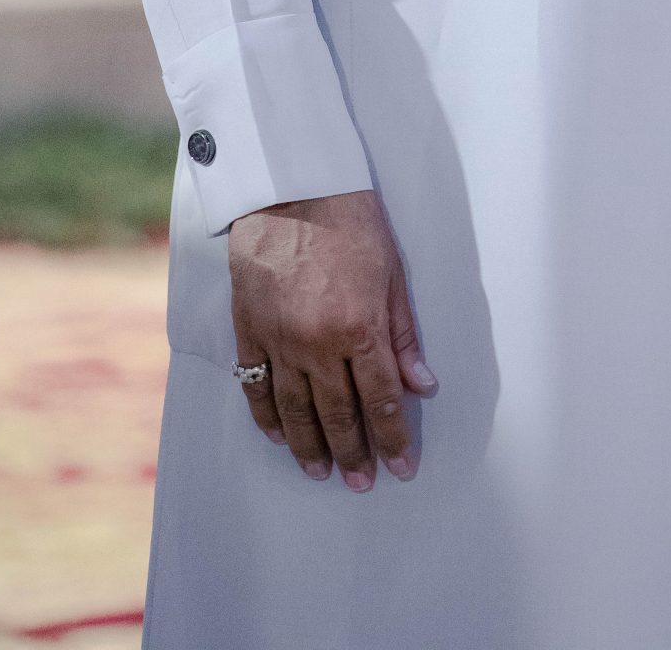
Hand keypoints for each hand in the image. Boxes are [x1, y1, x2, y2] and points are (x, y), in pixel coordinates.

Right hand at [230, 189, 435, 488]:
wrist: (291, 186)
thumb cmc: (350, 221)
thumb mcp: (391, 273)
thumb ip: (404, 335)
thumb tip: (421, 385)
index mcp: (358, 328)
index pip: (380, 399)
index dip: (392, 438)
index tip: (401, 467)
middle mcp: (317, 344)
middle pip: (337, 414)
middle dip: (354, 453)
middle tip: (361, 483)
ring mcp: (279, 340)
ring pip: (295, 411)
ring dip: (310, 446)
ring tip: (321, 471)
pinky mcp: (249, 330)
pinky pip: (256, 386)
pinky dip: (266, 416)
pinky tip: (278, 436)